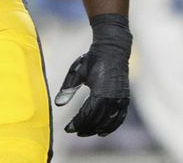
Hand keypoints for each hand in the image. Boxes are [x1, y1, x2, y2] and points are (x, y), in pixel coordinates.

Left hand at [54, 14, 131, 136]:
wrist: (112, 49)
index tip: (67, 128)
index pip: (87, 115)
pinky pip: (119, 118)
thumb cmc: (92, 59)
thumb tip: (58, 104)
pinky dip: (111, 127)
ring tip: (85, 132)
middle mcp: (112, 98)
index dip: (77, 123)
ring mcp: (120, 99)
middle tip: (74, 131)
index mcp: (100, 92)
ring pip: (108, 121)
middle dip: (85, 128)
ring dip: (96, 129)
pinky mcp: (125, 99)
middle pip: (97, 120)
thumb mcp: (77, 71)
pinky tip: (102, 132)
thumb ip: (68, 88)